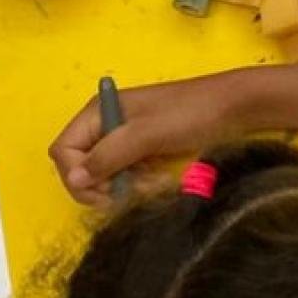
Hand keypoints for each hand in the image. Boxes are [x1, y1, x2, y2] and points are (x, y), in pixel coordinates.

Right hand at [48, 74, 243, 204]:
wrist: (234, 107)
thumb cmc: (190, 114)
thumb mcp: (146, 134)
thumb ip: (108, 155)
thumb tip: (73, 178)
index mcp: (98, 112)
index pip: (63, 151)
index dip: (77, 175)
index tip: (106, 189)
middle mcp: (106, 124)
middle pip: (81, 166)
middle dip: (103, 184)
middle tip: (132, 190)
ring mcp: (125, 138)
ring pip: (105, 175)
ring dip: (124, 186)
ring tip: (153, 183)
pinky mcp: (144, 150)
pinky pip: (127, 174)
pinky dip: (139, 182)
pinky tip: (159, 180)